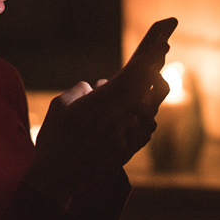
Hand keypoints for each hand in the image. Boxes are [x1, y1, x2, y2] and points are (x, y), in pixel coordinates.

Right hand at [25, 19, 175, 203]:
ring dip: (147, 93)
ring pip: (151, 107)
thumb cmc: (54, 137)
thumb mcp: (61, 105)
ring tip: (145, 81)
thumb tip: (98, 86)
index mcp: (103, 103)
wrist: (56, 177)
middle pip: (150, 88)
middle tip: (162, 49)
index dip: (150, 56)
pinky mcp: (130, 151)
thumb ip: (82, 90)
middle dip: (156, 67)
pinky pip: (146, 127)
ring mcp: (128, 136)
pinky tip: (138, 112)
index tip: (164, 43)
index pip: (134, 74)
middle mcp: (120, 119)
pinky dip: (143, 116)